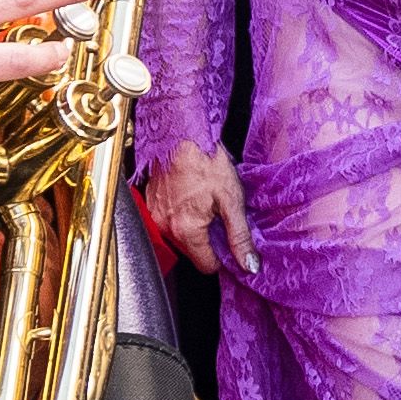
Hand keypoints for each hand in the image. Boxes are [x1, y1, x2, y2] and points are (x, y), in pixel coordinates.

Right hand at [140, 141, 257, 275]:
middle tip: (223, 217)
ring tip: (208, 204)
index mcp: (185, 230)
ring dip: (197, 228)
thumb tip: (249, 264)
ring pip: (182, 237)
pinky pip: (170, 221)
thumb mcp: (231, 200)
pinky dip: (184, 216)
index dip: (224, 257)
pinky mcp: (151, 204)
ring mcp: (155, 215)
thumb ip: (240, 236)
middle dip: (210, 240)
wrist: (181, 133)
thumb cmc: (205, 161)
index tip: (234, 242)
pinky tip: (194, 197)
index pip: (207, 266)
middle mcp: (165, 227)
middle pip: (193, 252)